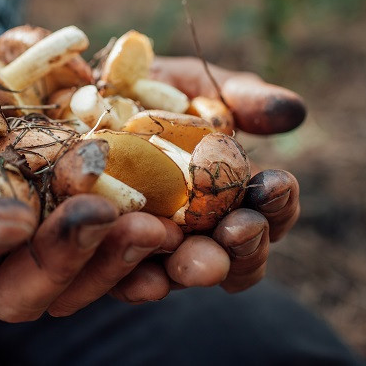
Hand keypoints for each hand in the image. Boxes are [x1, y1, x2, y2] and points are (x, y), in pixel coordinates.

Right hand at [0, 86, 173, 320]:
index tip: (11, 215)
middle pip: (23, 289)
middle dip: (65, 260)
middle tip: (109, 221)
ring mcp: (34, 250)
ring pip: (79, 279)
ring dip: (119, 258)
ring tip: (160, 224)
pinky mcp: (75, 228)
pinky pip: (114, 252)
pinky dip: (145, 245)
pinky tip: (179, 225)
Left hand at [106, 56, 302, 298]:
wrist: (72, 94)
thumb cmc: (144, 89)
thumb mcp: (192, 84)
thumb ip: (241, 98)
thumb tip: (294, 112)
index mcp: (229, 192)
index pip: (268, 210)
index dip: (280, 202)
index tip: (277, 182)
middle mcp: (198, 227)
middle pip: (238, 255)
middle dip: (245, 246)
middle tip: (239, 229)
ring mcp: (154, 246)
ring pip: (188, 274)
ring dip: (198, 268)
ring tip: (194, 259)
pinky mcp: (106, 256)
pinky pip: (125, 280)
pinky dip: (139, 280)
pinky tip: (146, 275)